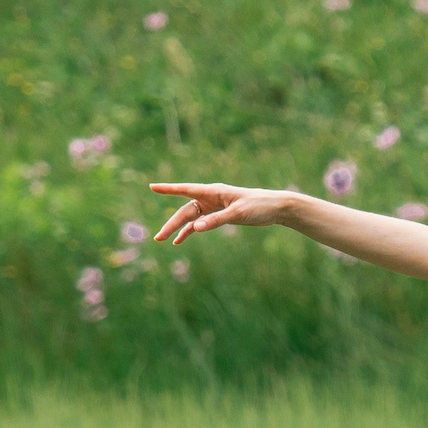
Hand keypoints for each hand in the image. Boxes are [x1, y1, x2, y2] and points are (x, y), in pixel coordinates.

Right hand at [147, 181, 302, 244]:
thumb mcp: (237, 214)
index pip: (185, 189)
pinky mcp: (219, 215)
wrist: (275, 208)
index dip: (168, 189)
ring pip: (190, 218)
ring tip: (163, 240)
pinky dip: (190, 231)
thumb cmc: (258, 206)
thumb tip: (195, 229)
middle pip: (185, 211)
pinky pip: (199, 223)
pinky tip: (179, 241)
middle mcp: (210, 198)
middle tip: (158, 238)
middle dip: (171, 224)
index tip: (152, 187)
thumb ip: (215, 221)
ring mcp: (214, 207)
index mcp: (213, 192)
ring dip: (178, 229)